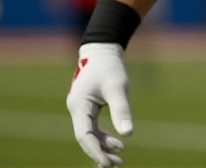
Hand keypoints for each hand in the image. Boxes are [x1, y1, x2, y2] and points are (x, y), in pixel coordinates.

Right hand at [66, 43, 132, 167]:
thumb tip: (128, 134)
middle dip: (99, 153)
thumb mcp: (118, 87)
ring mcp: (81, 109)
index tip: (108, 163)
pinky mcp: (88, 108)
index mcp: (79, 105)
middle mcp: (76, 109)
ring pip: (89, 134)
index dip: (95, 151)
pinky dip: (103, 137)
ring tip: (120, 157)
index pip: (84, 135)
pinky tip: (116, 143)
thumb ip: (121, 110)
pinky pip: (93, 128)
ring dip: (103, 146)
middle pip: (85, 138)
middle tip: (116, 165)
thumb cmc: (110, 67)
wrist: (104, 50)